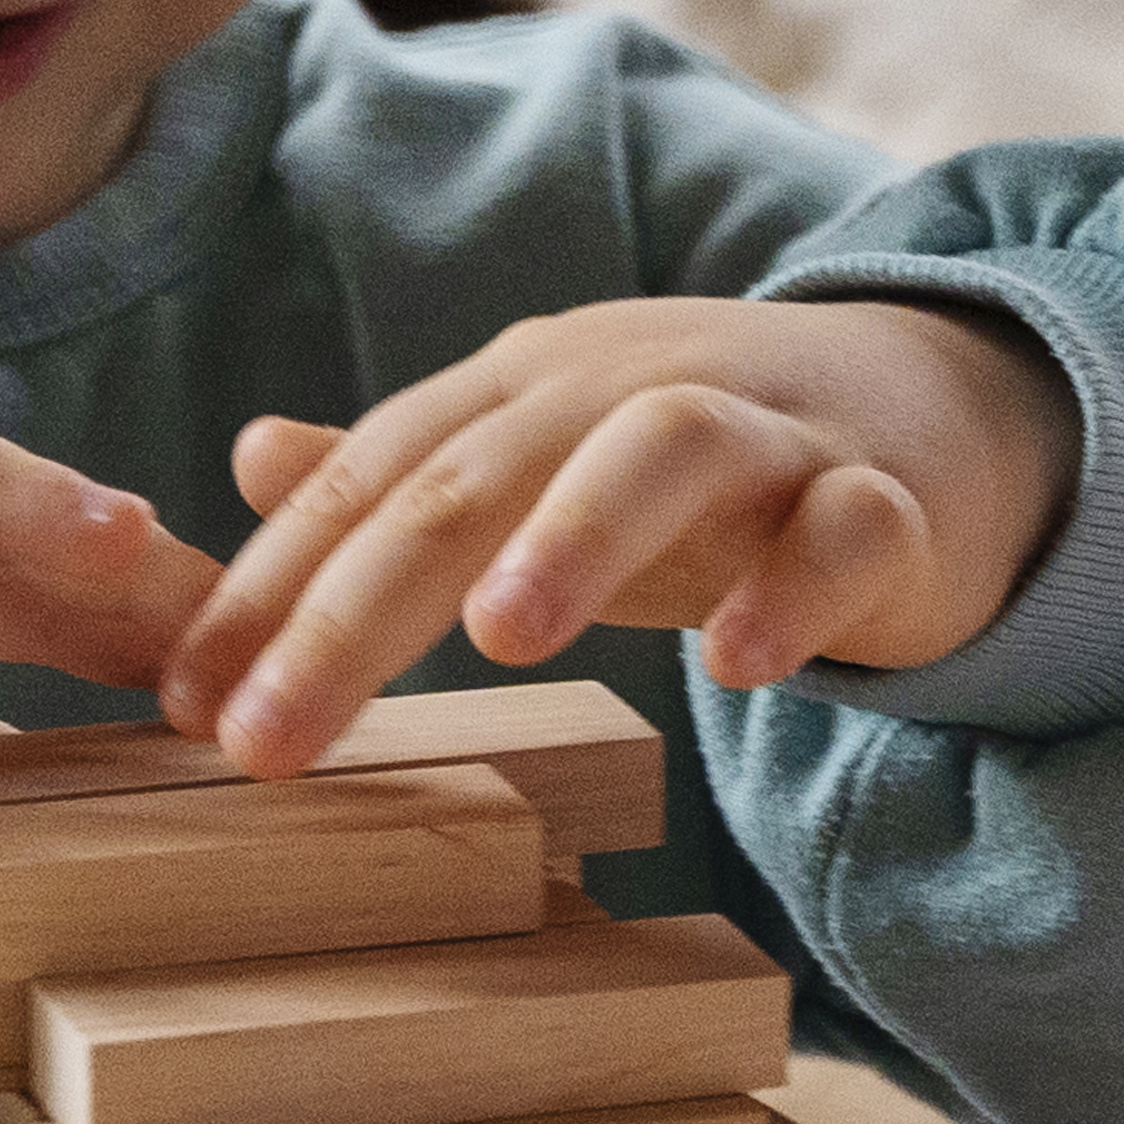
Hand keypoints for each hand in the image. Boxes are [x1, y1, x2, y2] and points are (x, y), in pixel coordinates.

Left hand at [164, 294, 1075, 767]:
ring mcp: (769, 434)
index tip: (187, 706)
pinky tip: (742, 665)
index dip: (271, 589)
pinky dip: (795, 586)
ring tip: (503, 641)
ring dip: (576, 534)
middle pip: (480, 470)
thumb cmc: (709, 468)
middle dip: (360, 602)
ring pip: (662, 451)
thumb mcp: (549, 462)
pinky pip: (846, 528)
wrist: (936, 410)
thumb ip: (410, 472)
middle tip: (271, 734)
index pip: (376, 478)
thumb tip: (251, 459)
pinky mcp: (890, 498)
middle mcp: (633, 388)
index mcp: (531, 390)